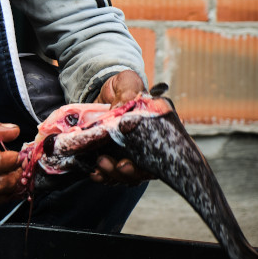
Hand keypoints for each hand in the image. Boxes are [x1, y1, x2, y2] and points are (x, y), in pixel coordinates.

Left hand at [92, 70, 151, 184]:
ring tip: (100, 164)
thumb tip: (122, 106)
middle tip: (112, 163)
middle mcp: (146, 147)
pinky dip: (103, 176)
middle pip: (143, 172)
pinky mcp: (111, 156)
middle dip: (127, 174)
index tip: (128, 163)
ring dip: (112, 175)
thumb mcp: (127, 82)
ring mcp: (129, 154)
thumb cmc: (122, 87)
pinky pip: (110, 174)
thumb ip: (128, 91)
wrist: (103, 92)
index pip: (164, 156)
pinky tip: (94, 173)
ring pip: (126, 176)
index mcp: (156, 131)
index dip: (151, 166)